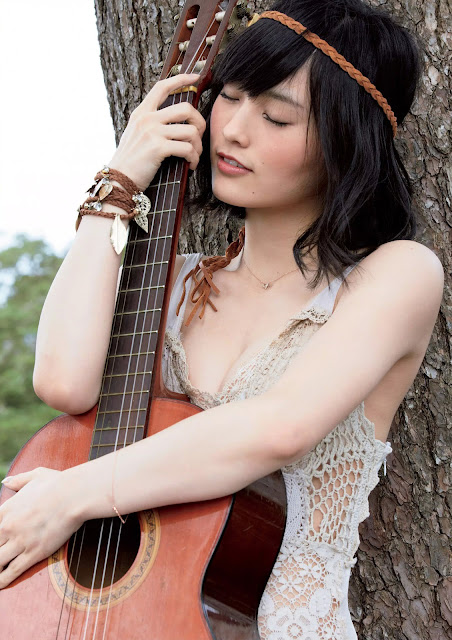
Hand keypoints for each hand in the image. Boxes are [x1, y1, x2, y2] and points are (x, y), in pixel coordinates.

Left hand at [0, 467, 82, 588]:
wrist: (73, 495)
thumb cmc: (57, 483)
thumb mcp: (35, 475)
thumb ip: (18, 480)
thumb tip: (6, 481)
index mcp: (5, 509)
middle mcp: (8, 527)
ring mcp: (20, 541)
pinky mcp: (34, 553)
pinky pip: (12, 571)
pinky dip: (3, 580)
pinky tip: (0, 584)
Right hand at [108, 73, 205, 191]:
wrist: (118, 181)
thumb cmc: (131, 163)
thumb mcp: (136, 135)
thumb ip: (151, 124)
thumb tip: (175, 122)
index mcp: (141, 113)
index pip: (162, 87)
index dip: (181, 79)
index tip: (196, 77)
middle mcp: (147, 118)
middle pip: (186, 108)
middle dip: (200, 123)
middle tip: (199, 138)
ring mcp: (152, 132)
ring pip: (191, 130)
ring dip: (198, 146)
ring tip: (194, 157)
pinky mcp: (158, 147)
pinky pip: (187, 148)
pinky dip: (193, 158)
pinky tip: (190, 165)